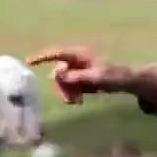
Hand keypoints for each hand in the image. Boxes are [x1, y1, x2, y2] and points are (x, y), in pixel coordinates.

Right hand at [25, 46, 141, 104]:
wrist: (127, 82)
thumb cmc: (115, 76)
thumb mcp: (98, 77)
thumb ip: (79, 76)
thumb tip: (59, 74)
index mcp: (80, 55)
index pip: (57, 54)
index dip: (42, 57)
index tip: (29, 62)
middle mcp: (76, 61)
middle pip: (58, 73)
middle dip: (63, 87)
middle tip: (73, 101)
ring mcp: (77, 70)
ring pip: (62, 82)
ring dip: (68, 93)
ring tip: (79, 102)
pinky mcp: (80, 79)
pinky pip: (69, 87)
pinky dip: (72, 94)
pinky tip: (81, 100)